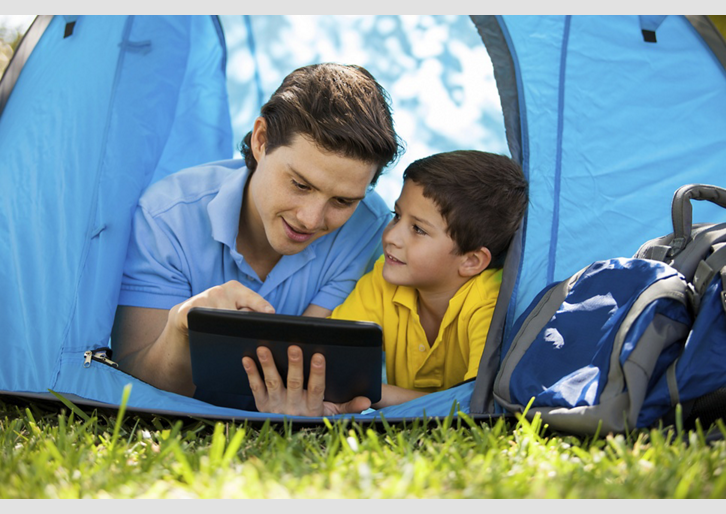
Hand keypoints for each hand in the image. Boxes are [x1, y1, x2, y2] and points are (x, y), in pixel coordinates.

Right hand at [169, 280, 274, 336]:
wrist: (186, 315)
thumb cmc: (218, 312)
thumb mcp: (233, 306)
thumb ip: (248, 310)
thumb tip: (267, 318)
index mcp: (234, 288)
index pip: (252, 297)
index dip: (261, 305)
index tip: (270, 312)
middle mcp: (220, 290)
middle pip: (238, 313)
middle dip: (245, 324)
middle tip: (251, 335)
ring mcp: (204, 299)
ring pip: (222, 319)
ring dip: (227, 331)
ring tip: (230, 339)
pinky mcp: (189, 309)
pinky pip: (204, 324)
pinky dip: (210, 333)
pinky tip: (214, 338)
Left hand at [243, 345, 371, 416]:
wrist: (289, 436)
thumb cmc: (314, 416)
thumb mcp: (332, 414)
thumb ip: (348, 406)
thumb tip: (367, 402)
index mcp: (313, 406)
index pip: (316, 388)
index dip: (317, 373)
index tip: (318, 356)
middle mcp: (294, 406)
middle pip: (294, 383)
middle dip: (294, 365)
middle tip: (292, 347)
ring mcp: (276, 405)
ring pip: (272, 383)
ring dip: (268, 365)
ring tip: (264, 348)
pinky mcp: (262, 405)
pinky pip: (255, 388)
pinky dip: (251, 373)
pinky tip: (247, 358)